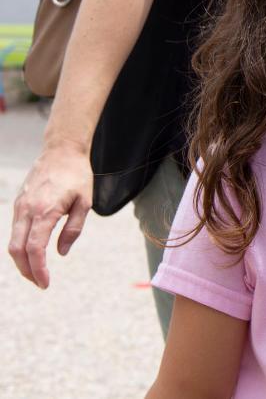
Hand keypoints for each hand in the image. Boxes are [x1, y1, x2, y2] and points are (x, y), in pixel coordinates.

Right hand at [8, 144, 92, 288]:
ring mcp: (20, 206)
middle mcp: (27, 210)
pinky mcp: (18, 204)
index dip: (37, 269)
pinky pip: (15, 230)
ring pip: (12, 241)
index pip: (34, 249)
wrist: (61, 151)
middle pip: (16, 249)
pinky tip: (32, 253)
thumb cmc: (77, 176)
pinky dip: (20, 246)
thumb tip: (61, 253)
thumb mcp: (85, 202)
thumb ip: (73, 229)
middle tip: (40, 283)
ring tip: (36, 272)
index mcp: (45, 211)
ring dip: (21, 260)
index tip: (45, 283)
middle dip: (26, 270)